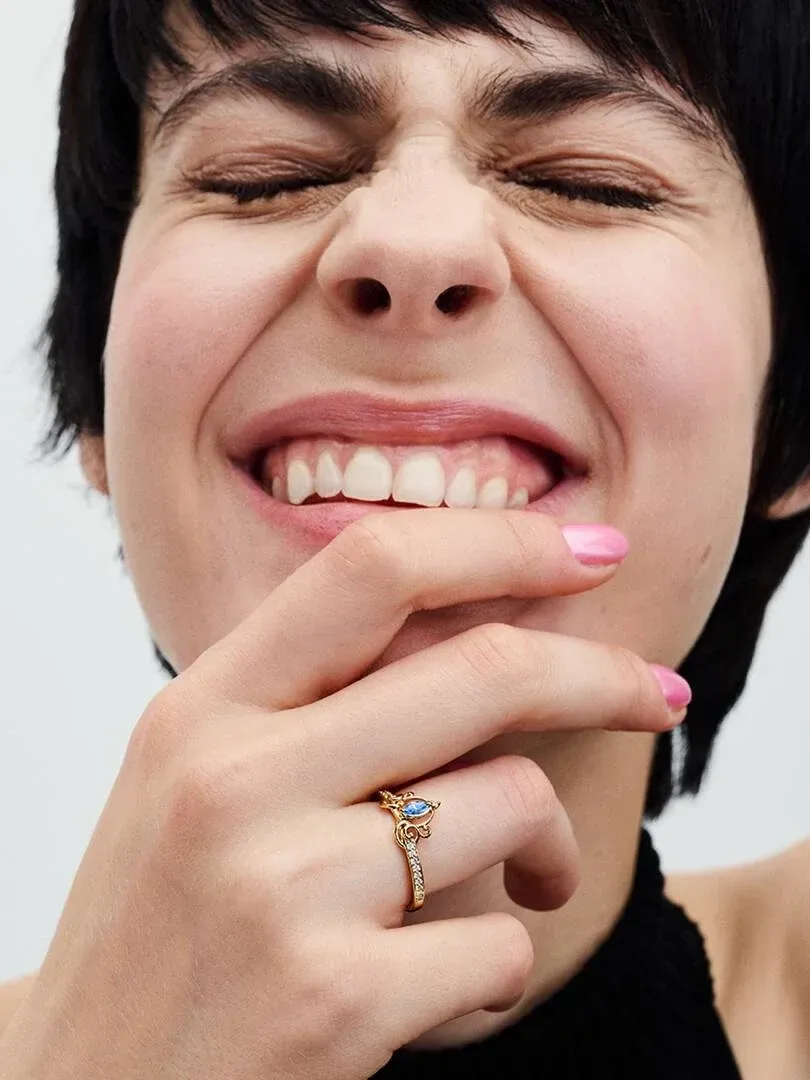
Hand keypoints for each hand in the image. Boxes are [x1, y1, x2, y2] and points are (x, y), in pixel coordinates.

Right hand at [0, 510, 685, 1079]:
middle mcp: (233, 777)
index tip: (591, 548)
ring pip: (512, 804)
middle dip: (601, 674)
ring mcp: (282, 887)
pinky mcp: (334, 1000)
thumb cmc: (162, 932)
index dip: (502, 541)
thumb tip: (480, 638)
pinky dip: (503, 964)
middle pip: (482, 670)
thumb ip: (310, 701)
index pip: (371, 568)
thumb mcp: (198, 781)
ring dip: (547, 852)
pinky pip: (502, 944)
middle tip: (660, 694)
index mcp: (201, 706)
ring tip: (522, 890)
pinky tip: (447, 988)